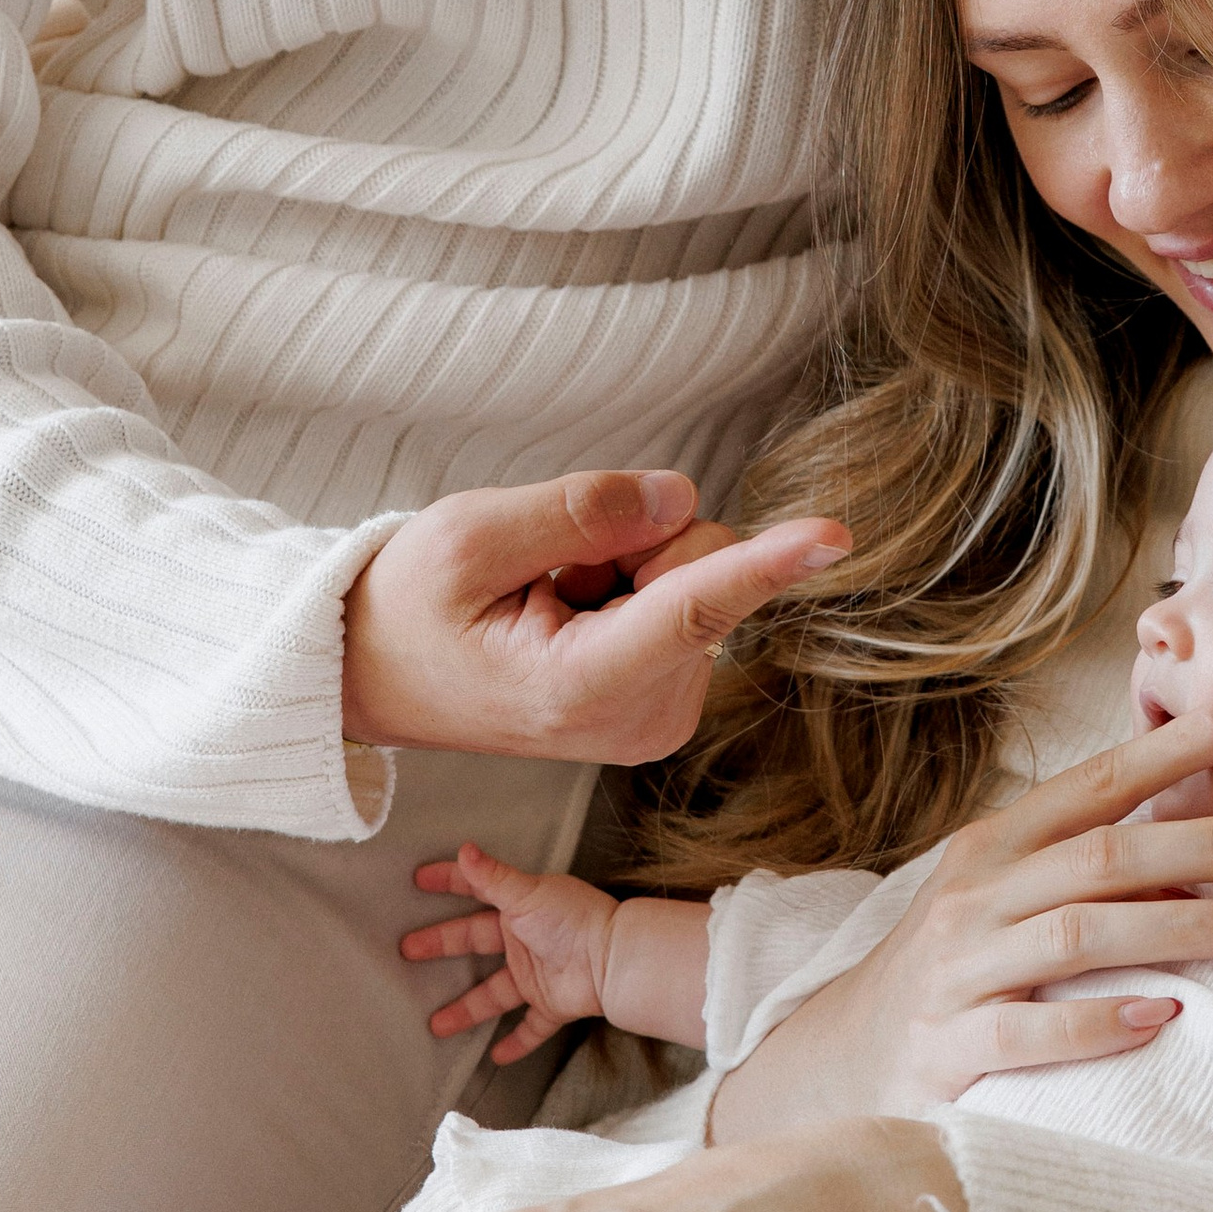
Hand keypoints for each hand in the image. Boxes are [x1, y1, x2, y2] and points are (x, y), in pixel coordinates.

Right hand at [341, 468, 846, 759]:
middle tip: (542, 572)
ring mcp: (657, 715)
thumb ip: (580, 512)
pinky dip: (628, 587)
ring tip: (542, 599)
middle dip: (634, 542)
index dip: (764, 562)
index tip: (835, 535)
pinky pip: (687, 597)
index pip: (690, 610)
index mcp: (578, 688)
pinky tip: (563, 613)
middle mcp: (636, 717)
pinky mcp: (667, 700)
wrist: (378, 676)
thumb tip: (680, 494)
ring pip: (697, 577)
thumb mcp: (468, 538)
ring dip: (623, 565)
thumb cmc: (409, 609)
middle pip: (700, 570)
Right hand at [402, 843, 618, 1061]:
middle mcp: (524, 940)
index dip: (449, 882)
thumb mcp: (528, 894)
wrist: (613, 961)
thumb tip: (463, 848)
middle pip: (473, 943)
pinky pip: (532, 1027)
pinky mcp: (552, 1005)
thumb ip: (493, 877)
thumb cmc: (571, 920)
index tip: (419, 879)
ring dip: (466, 1010)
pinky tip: (496, 1057)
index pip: (476, 891)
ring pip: (493, 995)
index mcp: (519, 907)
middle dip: (440, 945)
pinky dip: (517, 1043)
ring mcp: (537, 974)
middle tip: (406, 951)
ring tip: (434, 1025)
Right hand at [708, 687, 1212, 1142]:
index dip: (1182, 744)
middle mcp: (979, 893)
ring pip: (1081, 933)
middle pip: (1110, 852)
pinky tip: (1169, 1016)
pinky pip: (1032, 1030)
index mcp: (998, 844)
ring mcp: (961, 968)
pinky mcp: (951, 1047)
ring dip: (1184, 926)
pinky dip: (1101, 1021)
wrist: (837, 1063)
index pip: (1101, 780)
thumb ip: (1088, 864)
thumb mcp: (1007, 899)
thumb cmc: (954, 971)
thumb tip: (1210, 828)